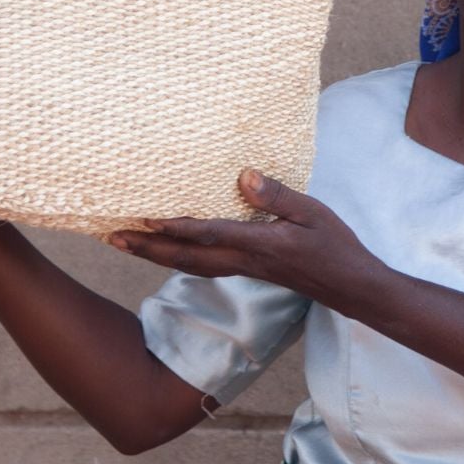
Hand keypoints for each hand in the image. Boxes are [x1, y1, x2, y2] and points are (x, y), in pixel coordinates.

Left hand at [110, 170, 380, 303]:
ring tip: (125, 242)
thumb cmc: (335, 246)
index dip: (175, 227)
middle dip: (148, 247)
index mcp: (260, 244)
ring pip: (189, 265)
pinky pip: (202, 265)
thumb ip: (278, 196)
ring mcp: (244, 269)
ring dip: (154, 255)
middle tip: (112, 236)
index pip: (209, 235)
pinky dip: (176, 257)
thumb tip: (244, 177)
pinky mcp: (247, 270)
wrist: (350, 287)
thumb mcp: (313, 213)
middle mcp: (244, 261)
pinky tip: (165, 250)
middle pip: (186, 257)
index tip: (145, 217)